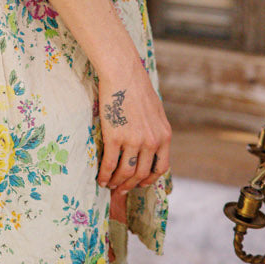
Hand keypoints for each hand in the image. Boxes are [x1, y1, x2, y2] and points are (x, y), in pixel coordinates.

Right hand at [97, 58, 171, 191]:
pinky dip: (104, 174)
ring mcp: (133, 140)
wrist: (124, 73)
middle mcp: (151, 141)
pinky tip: (100, 178)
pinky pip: (110, 163)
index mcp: (164, 135)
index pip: (160, 167)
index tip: (140, 183)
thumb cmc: (137, 88)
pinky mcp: (115, 136)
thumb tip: (149, 144)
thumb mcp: (156, 111)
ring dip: (116, 183)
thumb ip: (155, 130)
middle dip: (130, 185)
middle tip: (120, 190)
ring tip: (108, 185)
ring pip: (126, 172)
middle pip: (141, 173)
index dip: (149, 179)